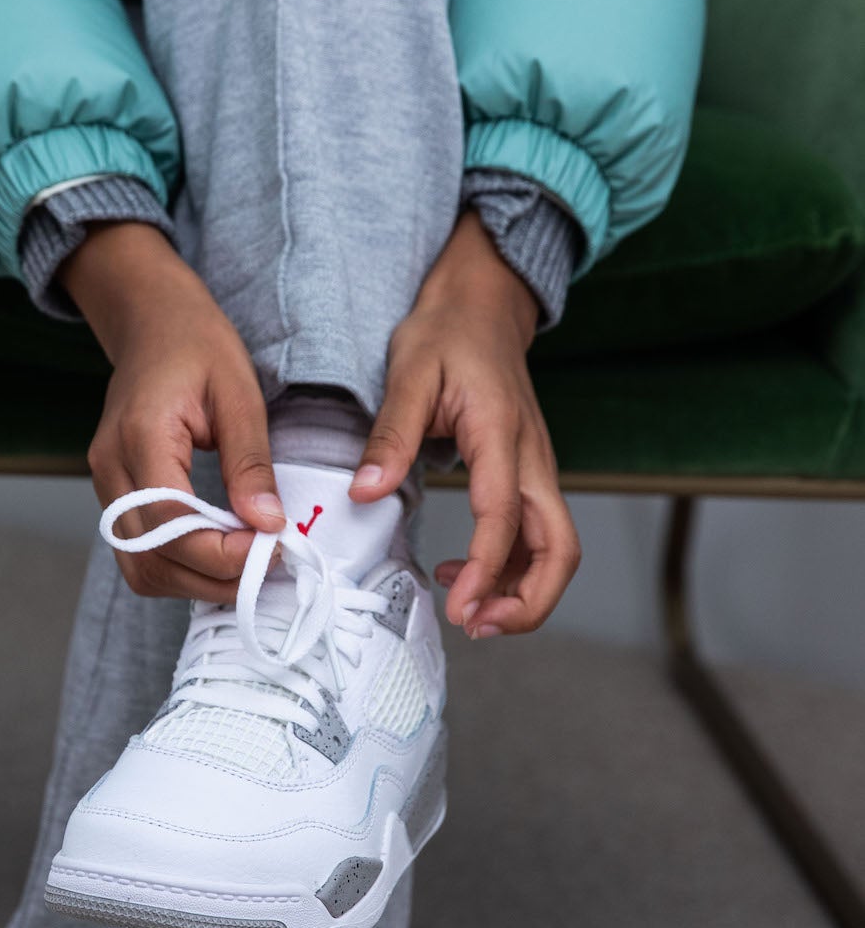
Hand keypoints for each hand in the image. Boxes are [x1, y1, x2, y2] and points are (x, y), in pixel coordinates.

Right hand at [61, 222, 285, 601]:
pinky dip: (180, 567)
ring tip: (249, 564)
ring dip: (195, 582)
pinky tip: (221, 553)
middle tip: (269, 564)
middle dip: (212, 577)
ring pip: (139, 567)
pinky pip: (139, 552)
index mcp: (140, 436)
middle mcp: (110, 467)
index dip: (221, 552)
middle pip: (150, 558)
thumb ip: (250, 462)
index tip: (274, 549)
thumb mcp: (239, 394)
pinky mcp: (114, 493)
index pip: (171, 523)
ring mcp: (106, 484)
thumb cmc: (196, 345)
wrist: (152, 321)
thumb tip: (268, 525)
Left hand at [351, 211, 579, 636]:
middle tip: (478, 625)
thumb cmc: (448, 332)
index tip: (461, 606)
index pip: (504, 516)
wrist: (484, 302)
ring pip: (554, 548)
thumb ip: (391, 436)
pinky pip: (535, 535)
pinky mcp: (528, 475)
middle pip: (560, 548)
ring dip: (523, 591)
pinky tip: (464, 574)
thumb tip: (366, 491)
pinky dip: (510, 567)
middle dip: (529, 600)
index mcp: (502, 435)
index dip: (486, 568)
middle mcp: (533, 459)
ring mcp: (537, 469)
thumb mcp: (409, 372)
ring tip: (470, 612)